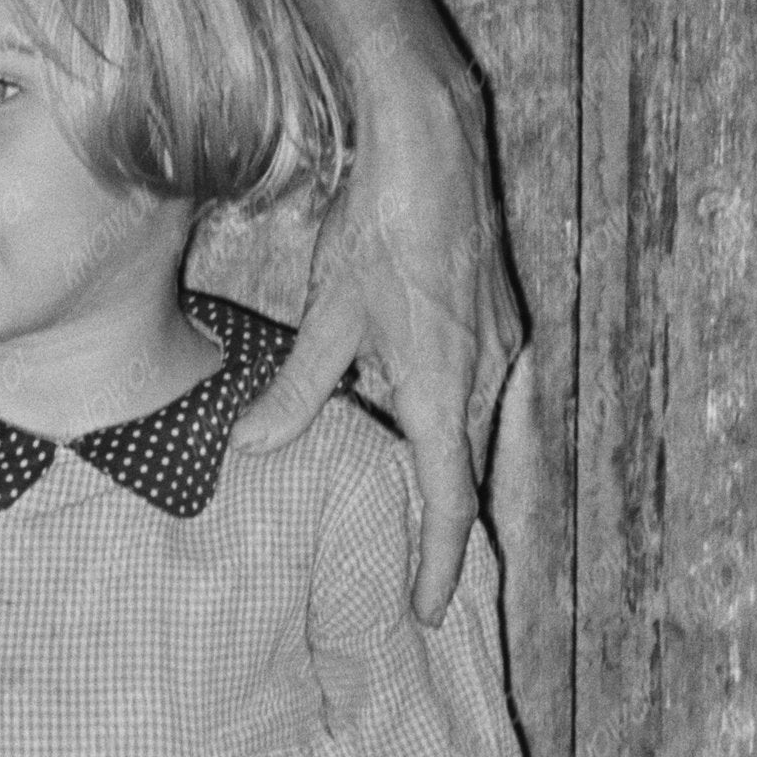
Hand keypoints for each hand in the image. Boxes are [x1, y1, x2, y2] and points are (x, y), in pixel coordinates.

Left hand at [249, 63, 525, 621]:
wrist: (435, 147)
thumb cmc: (379, 228)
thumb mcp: (325, 315)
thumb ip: (296, 390)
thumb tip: (252, 451)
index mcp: (447, 390)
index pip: (450, 501)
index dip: (438, 561)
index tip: (428, 609)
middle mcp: (490, 375)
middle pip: (479, 477)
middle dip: (457, 533)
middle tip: (434, 584)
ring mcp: (505, 346)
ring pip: (490, 437)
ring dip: (467, 482)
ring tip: (443, 523)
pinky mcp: (502, 319)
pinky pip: (492, 396)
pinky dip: (470, 430)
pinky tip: (440, 427)